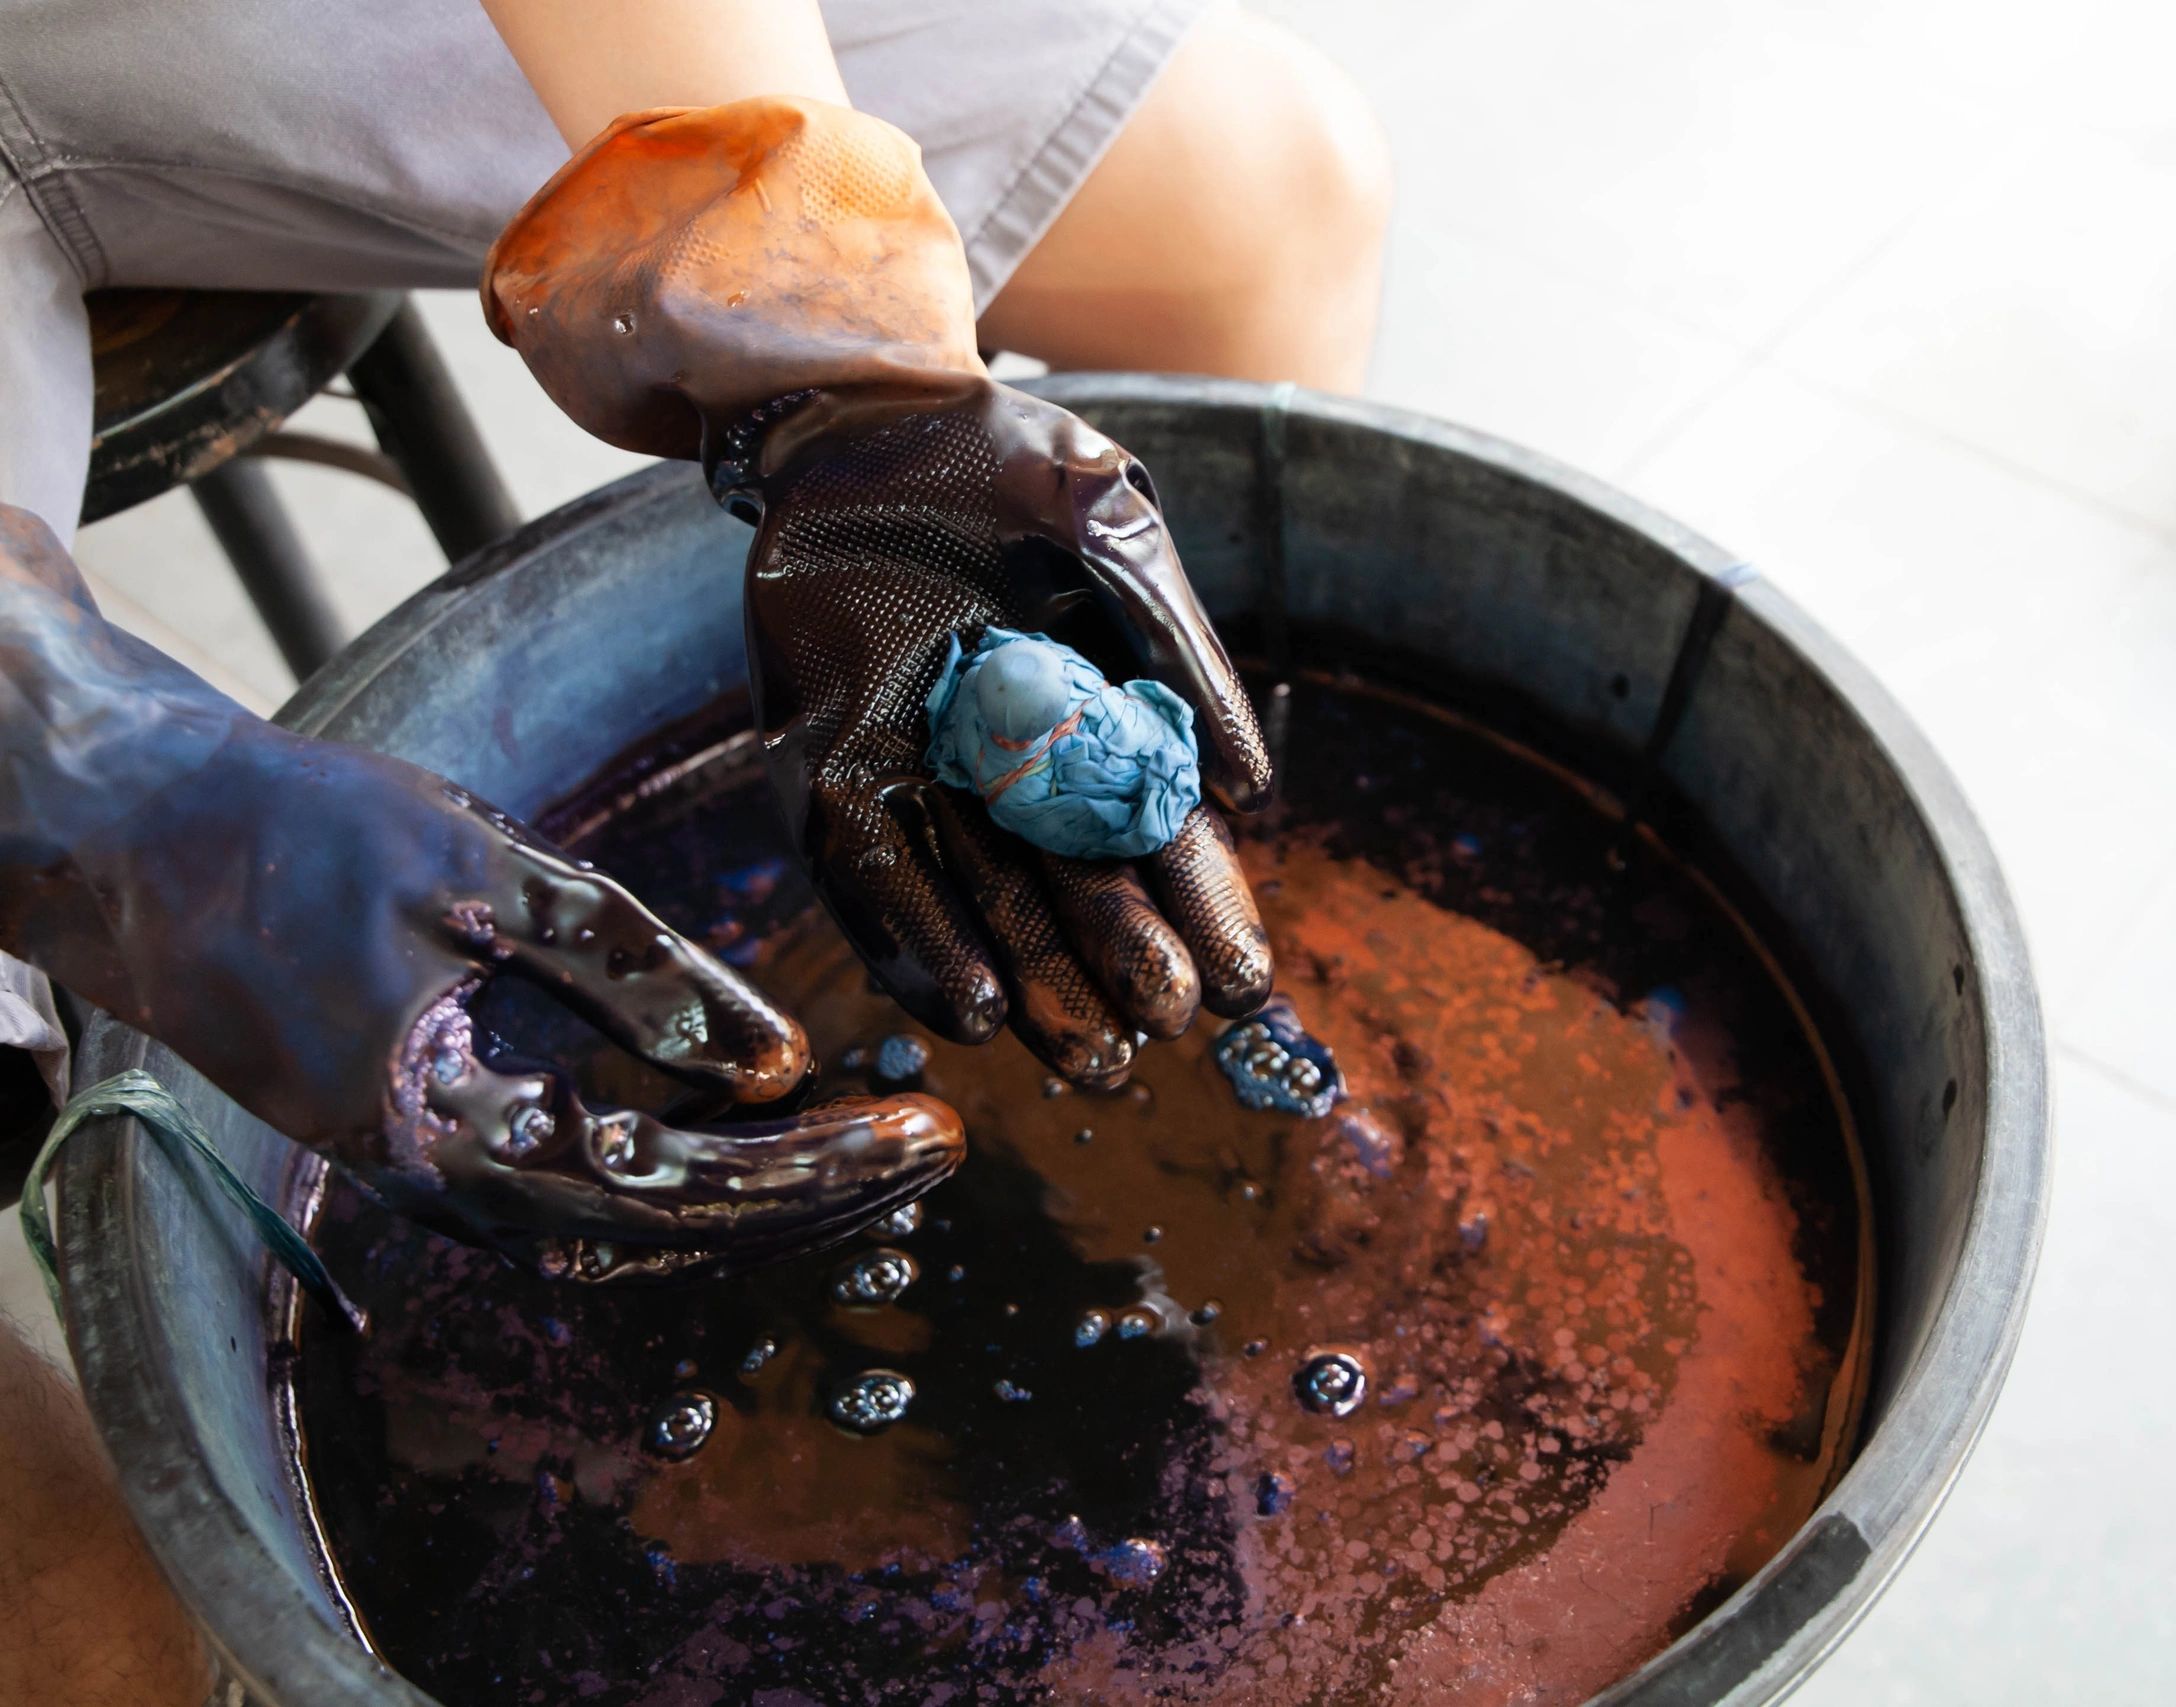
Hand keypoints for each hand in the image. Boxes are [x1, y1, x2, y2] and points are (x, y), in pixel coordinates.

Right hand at [0, 507, 958, 1279]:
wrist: (126, 830)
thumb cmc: (289, 836)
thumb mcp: (486, 881)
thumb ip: (632, 975)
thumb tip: (774, 1065)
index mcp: (449, 1143)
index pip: (671, 1201)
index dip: (805, 1179)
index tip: (914, 1138)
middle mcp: (448, 1182)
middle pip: (665, 1230)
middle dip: (807, 1191)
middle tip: (930, 1145)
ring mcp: (440, 1159)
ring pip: (628, 1211)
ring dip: (754, 1180)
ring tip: (872, 1138)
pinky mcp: (438, 1115)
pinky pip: (582, 1170)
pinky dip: (683, 1152)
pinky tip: (757, 1119)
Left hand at [734, 381, 1276, 1084]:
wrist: (862, 408)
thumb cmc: (1002, 457)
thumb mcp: (1112, 526)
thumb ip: (1175, 644)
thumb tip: (1250, 788)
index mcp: (1097, 712)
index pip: (1159, 829)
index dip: (1203, 905)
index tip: (1246, 979)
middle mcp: (1013, 760)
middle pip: (1074, 884)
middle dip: (1122, 962)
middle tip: (1166, 1026)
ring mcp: (921, 769)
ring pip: (982, 899)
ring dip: (1035, 980)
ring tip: (1087, 1056)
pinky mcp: (831, 761)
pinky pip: (870, 870)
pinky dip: (918, 940)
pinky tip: (973, 1012)